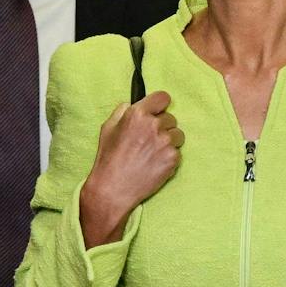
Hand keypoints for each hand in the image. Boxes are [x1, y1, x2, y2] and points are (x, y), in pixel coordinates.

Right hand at [81, 90, 182, 246]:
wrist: (114, 189)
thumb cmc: (108, 159)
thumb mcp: (107, 128)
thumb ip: (122, 111)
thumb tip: (132, 104)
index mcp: (137, 114)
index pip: (163, 98)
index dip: (159, 106)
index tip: (157, 113)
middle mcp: (154, 125)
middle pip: (171, 118)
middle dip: (162, 127)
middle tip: (149, 141)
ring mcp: (165, 142)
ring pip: (178, 135)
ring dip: (169, 142)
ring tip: (153, 153)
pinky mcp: (173, 159)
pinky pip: (178, 152)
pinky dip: (169, 158)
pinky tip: (155, 164)